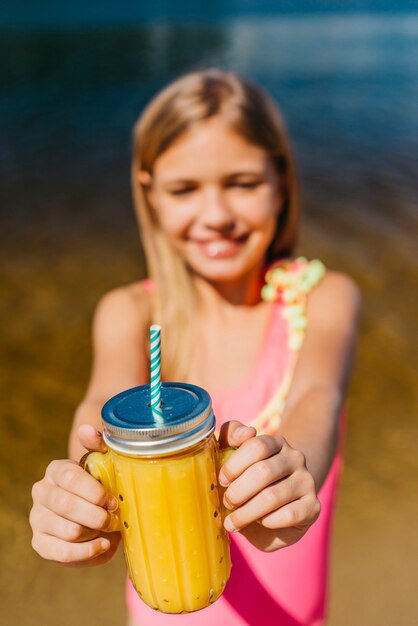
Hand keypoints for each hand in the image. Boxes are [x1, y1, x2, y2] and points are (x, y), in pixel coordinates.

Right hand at [30, 425, 120, 566]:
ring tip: (109, 530)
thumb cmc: (101, 486)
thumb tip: (85, 430)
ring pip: (68, 531)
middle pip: (67, 506)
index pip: (70, 478)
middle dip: (97, 516)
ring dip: (94, 533)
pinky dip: (88, 552)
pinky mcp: (40, 543)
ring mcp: (37, 518)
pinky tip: (103, 545)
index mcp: (56, 470)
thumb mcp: (103, 463)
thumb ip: (98, 444)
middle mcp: (41, 492)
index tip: (113, 501)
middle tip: (115, 520)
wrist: (95, 513)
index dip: (94, 492)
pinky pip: (63, 553)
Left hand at [218, 421, 320, 551]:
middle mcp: (295, 458)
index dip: (235, 464)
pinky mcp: (313, 507)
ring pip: (273, 496)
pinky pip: (288, 515)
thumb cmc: (248, 481)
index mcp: (276, 442)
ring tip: (233, 521)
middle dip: (238, 491)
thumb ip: (231, 436)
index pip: (257, 446)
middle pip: (263, 471)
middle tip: (226, 503)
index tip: (222, 480)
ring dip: (246, 512)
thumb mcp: (234, 457)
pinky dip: (267, 522)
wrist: (274, 513)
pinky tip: (259, 523)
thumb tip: (246, 431)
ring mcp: (307, 481)